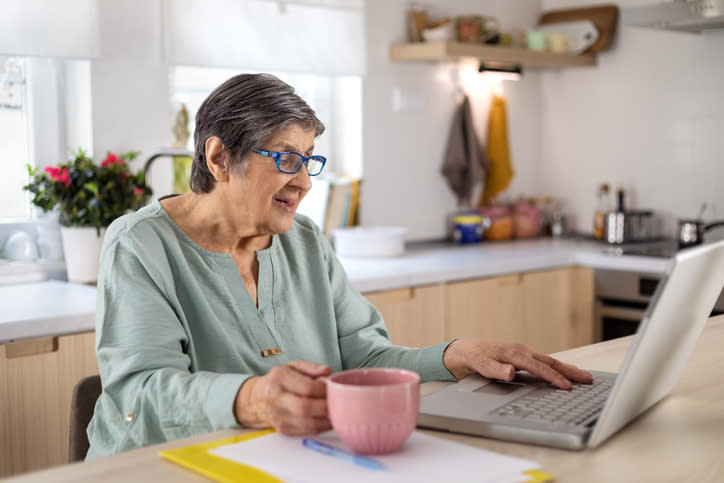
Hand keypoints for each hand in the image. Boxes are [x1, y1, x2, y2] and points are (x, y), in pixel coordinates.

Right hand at [234, 360, 331, 433]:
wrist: (256, 399)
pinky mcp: (283, 429)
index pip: (306, 387)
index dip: (324, 390)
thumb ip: (311, 367)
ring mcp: (278, 416)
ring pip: (307, 423)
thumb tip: (328, 371)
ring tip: (338, 412)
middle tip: (340, 404)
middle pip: (305, 407)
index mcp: (279, 378)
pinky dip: (322, 427)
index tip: (334, 389)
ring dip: (327, 420)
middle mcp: (276, 398)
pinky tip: (328, 419)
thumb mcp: (292, 366)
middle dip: (326, 407)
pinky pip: (307, 431)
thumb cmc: (279, 380)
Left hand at [442, 339, 592, 388]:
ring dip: (568, 369)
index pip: (538, 367)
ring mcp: (525, 353)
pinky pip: (545, 362)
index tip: (567, 386)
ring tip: (585, 376)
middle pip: (550, 362)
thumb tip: (511, 372)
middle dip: (570, 371)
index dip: (553, 377)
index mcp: (514, 354)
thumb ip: (496, 369)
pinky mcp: (525, 357)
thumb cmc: (475, 358)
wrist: (467, 350)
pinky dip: (558, 367)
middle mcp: (522, 351)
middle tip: (588, 380)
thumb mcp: (481, 365)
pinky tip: (567, 372)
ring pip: (550, 361)